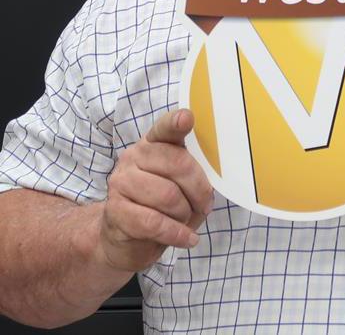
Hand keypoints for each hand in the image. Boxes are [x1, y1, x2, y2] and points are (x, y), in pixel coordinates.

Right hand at [97, 108, 213, 272]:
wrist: (124, 237)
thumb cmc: (162, 205)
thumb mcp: (181, 184)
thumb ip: (194, 171)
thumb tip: (217, 170)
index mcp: (154, 143)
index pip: (165, 128)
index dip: (176, 122)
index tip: (187, 118)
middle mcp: (134, 156)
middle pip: (178, 164)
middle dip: (199, 189)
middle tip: (205, 205)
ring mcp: (121, 182)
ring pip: (167, 195)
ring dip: (185, 213)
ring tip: (186, 220)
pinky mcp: (115, 210)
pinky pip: (154, 222)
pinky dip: (176, 233)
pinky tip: (187, 239)